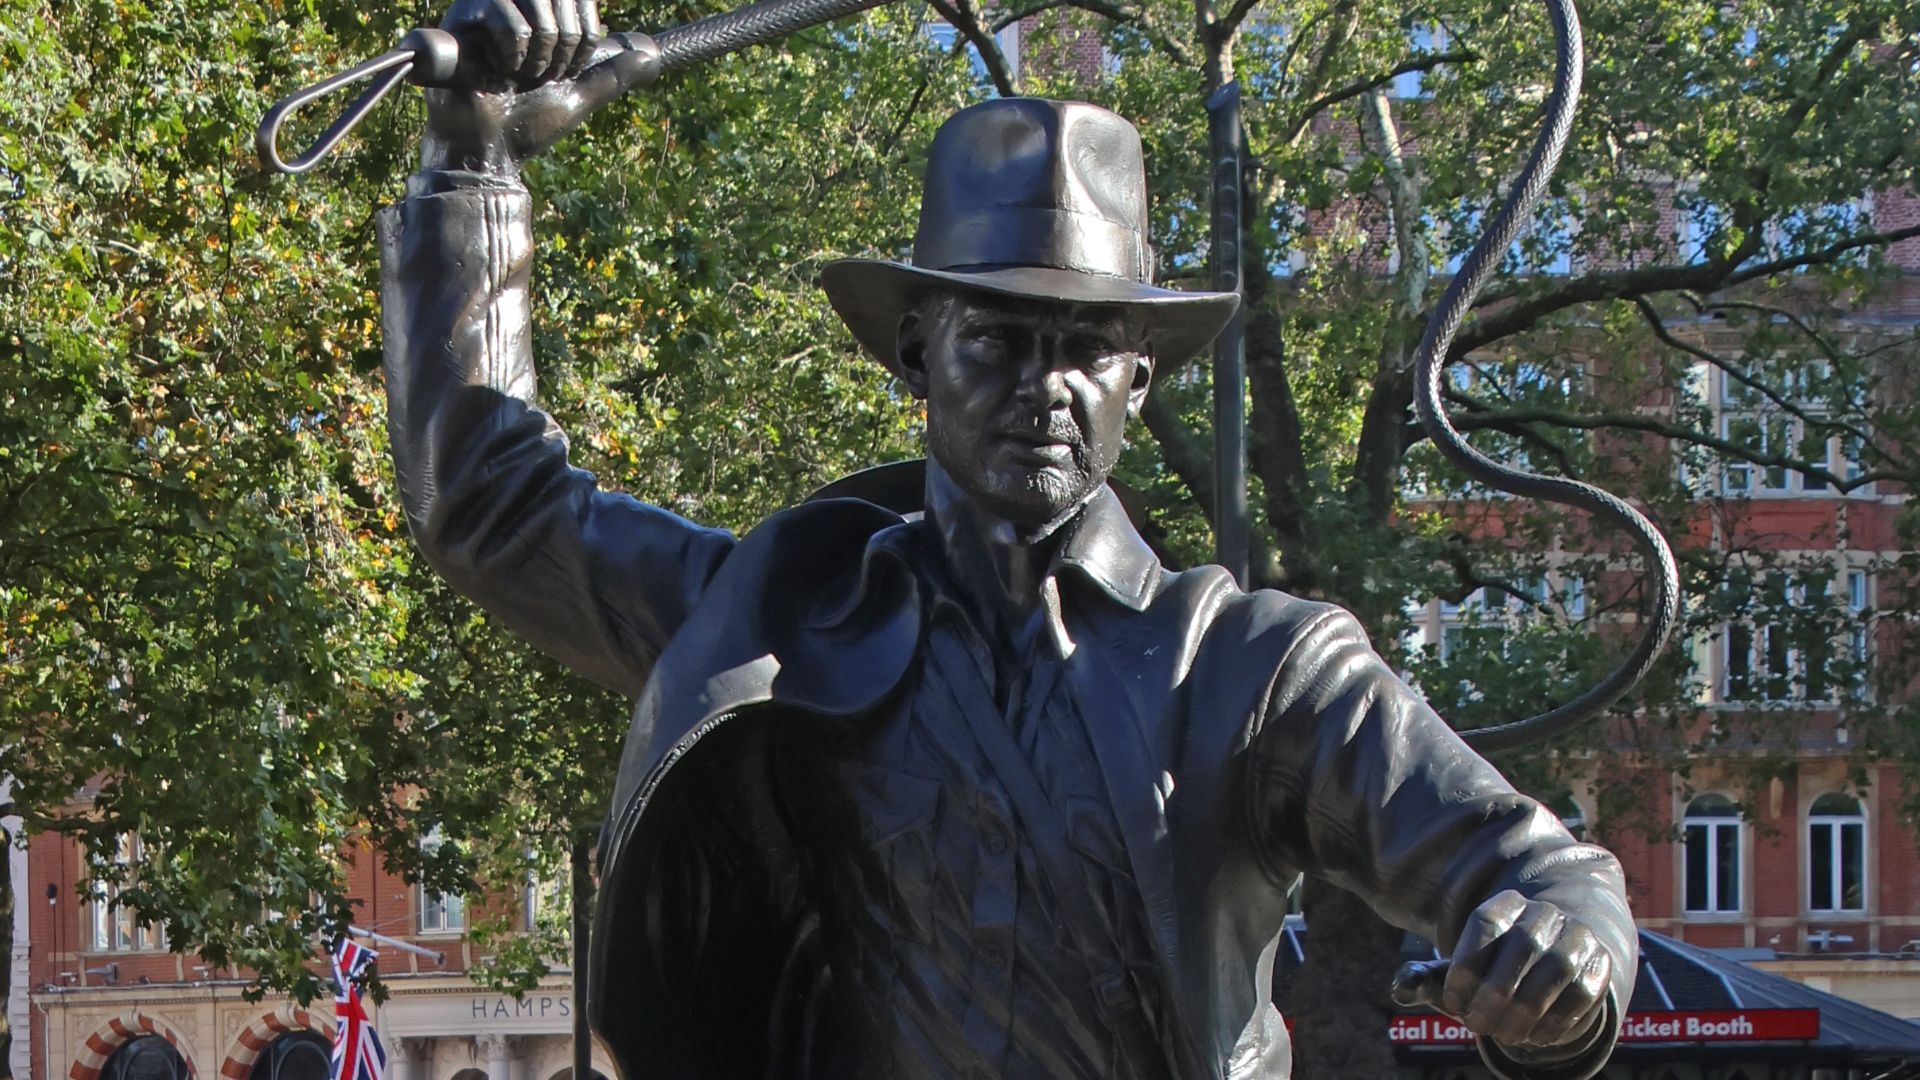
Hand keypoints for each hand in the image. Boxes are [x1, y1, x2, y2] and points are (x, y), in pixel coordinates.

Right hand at [419, 0, 656, 175]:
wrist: (487, 148)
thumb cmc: (527, 125)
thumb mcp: (578, 96)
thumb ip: (611, 74)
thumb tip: (648, 54)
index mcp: (542, 15)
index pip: (583, 4)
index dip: (582, 44)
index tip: (562, 71)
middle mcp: (516, 3)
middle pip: (565, 7)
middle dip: (562, 55)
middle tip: (537, 77)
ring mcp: (490, 5)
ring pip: (541, 14)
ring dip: (537, 60)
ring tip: (514, 76)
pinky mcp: (465, 14)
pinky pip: (511, 21)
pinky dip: (512, 56)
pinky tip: (494, 71)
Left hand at [1392, 891, 1612, 1057]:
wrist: (1549, 971)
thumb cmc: (1491, 974)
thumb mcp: (1457, 975)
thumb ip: (1426, 979)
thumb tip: (1399, 989)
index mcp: (1504, 905)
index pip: (1485, 923)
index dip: (1466, 965)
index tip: (1453, 1002)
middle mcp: (1543, 913)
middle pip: (1522, 944)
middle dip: (1496, 991)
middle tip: (1477, 1025)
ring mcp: (1576, 936)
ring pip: (1557, 967)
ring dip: (1527, 1008)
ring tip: (1505, 1035)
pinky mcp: (1600, 964)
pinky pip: (1584, 991)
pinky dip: (1558, 1020)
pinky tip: (1536, 1038)